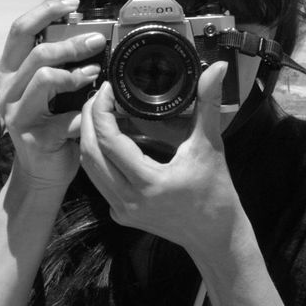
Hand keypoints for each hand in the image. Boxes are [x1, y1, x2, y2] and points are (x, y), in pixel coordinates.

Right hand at [0, 0, 104, 189]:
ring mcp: (16, 114)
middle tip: (97, 41)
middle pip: (37, 53)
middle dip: (72, 43)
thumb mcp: (49, 91)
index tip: (72, 5)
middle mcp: (7, 91)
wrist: (42, 173)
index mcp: (9, 73)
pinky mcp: (32, 137)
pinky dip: (83, 113)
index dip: (45, 11)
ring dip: (76, 73)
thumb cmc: (51, 125)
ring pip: (44, 77)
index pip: (20, 30)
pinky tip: (91, 114)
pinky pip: (63, 117)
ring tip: (94, 74)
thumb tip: (88, 35)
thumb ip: (58, 65)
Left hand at [79, 62, 246, 256]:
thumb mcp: (211, 145)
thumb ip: (209, 103)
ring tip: (100, 112)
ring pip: (89, 168)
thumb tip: (217, 68)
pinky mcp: (120, 214)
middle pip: (90, 153)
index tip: (107, 89)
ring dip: (89, 138)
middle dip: (88, 120)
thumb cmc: (216, 193)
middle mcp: (128, 199)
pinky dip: (98, 156)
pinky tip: (108, 139)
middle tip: (98, 96)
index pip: (109, 142)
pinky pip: (98, 181)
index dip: (101, 111)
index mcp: (148, 183)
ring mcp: (121, 209)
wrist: (216, 237)